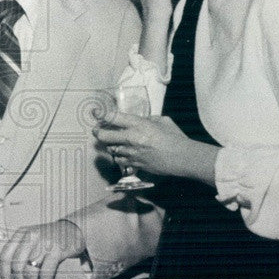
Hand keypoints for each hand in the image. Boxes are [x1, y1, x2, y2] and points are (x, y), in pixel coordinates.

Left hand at [0, 220, 84, 278]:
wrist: (74, 229)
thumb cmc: (51, 237)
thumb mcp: (32, 238)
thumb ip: (21, 250)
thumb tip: (11, 276)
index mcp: (21, 234)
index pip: (6, 255)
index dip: (4, 272)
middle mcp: (30, 236)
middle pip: (18, 266)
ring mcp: (43, 242)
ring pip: (30, 271)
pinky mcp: (57, 250)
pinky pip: (46, 272)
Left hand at [95, 110, 215, 181]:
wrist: (182, 158)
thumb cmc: (175, 137)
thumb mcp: (162, 121)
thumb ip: (148, 119)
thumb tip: (140, 120)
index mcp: (138, 124)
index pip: (113, 117)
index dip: (101, 114)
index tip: (96, 113)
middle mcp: (131, 138)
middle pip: (104, 136)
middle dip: (98, 132)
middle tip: (97, 130)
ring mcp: (131, 153)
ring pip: (111, 149)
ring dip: (111, 145)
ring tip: (114, 142)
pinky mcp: (134, 165)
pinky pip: (120, 161)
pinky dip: (119, 157)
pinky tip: (124, 154)